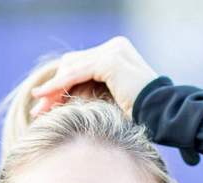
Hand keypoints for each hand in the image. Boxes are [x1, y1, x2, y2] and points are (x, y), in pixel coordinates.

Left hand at [30, 36, 158, 118]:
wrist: (163, 113)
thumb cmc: (143, 115)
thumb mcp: (114, 100)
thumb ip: (95, 93)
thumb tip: (69, 102)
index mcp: (118, 53)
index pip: (81, 65)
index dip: (61, 85)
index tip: (47, 106)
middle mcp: (115, 47)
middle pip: (73, 64)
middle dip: (54, 87)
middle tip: (39, 110)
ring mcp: (113, 51)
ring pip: (72, 68)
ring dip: (53, 89)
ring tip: (39, 108)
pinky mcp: (110, 60)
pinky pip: (77, 73)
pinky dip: (59, 86)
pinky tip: (46, 98)